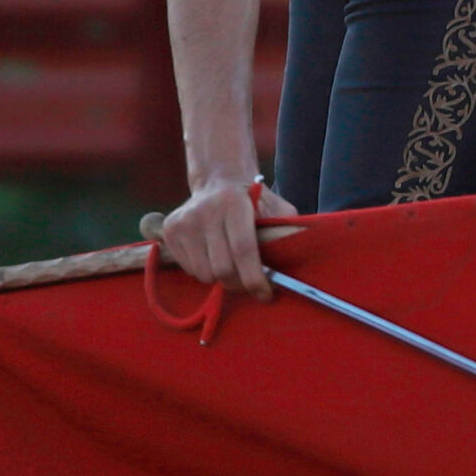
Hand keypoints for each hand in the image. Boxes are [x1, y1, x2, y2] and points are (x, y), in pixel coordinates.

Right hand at [152, 178, 298, 296]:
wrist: (219, 180)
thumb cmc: (254, 201)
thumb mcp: (277, 208)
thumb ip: (287, 229)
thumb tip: (305, 254)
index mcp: (234, 202)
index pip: (244, 250)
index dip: (256, 279)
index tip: (267, 295)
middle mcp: (205, 210)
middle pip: (223, 268)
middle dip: (240, 284)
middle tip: (252, 286)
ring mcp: (184, 221)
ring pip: (204, 274)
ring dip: (222, 279)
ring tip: (233, 267)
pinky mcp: (170, 230)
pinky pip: (189, 269)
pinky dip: (204, 272)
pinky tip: (213, 256)